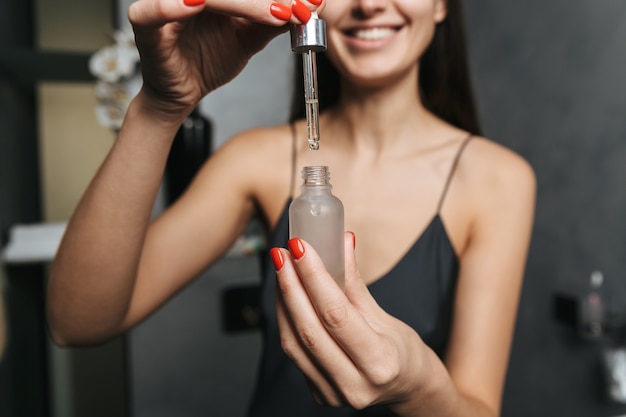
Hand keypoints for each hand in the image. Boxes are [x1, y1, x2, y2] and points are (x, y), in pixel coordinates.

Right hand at [128, 0, 318, 120]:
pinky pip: (155, 11)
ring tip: (275, 14)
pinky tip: (196, 5)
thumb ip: (270, 23)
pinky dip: (172, 7)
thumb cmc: (206, 61)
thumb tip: (304, 8)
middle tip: (299, 8)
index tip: (310, 2)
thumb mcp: (248, 40)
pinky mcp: (146, 23)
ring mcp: (165, 4)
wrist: (182, 94)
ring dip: (244, 3)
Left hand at [271, 233, 428, 409]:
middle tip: (281, 253)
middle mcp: (355, 385)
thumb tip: (341, 241)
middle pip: (309, 329)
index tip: (299, 247)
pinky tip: (286, 294)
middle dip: (290, 285)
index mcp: (380, 362)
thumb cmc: (401, 349)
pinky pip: (293, 353)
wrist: (407, 387)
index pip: (336, 314)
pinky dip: (286, 320)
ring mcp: (334, 394)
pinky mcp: (319, 394)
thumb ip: (355, 282)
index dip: (313, 277)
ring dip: (283, 301)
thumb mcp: (385, 315)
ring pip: (293, 342)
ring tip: (280, 268)